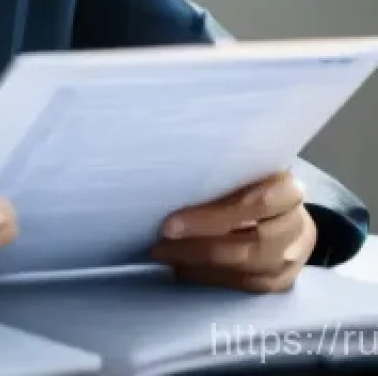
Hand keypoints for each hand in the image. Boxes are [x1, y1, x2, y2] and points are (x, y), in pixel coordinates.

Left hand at [150, 171, 316, 292]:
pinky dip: (211, 277)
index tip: (171, 223)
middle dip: (201, 243)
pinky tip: (184, 269)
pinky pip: (245, 285)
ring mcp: (293, 258)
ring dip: (200, 263)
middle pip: (251, 240)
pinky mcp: (282, 281)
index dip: (213, 216)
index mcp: (288, 190)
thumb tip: (170, 184)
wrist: (287, 214)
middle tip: (162, 241)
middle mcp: (297, 226)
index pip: (257, 204)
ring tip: (165, 255)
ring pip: (248, 267)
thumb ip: (222, 177)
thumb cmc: (254, 185)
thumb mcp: (244, 172)